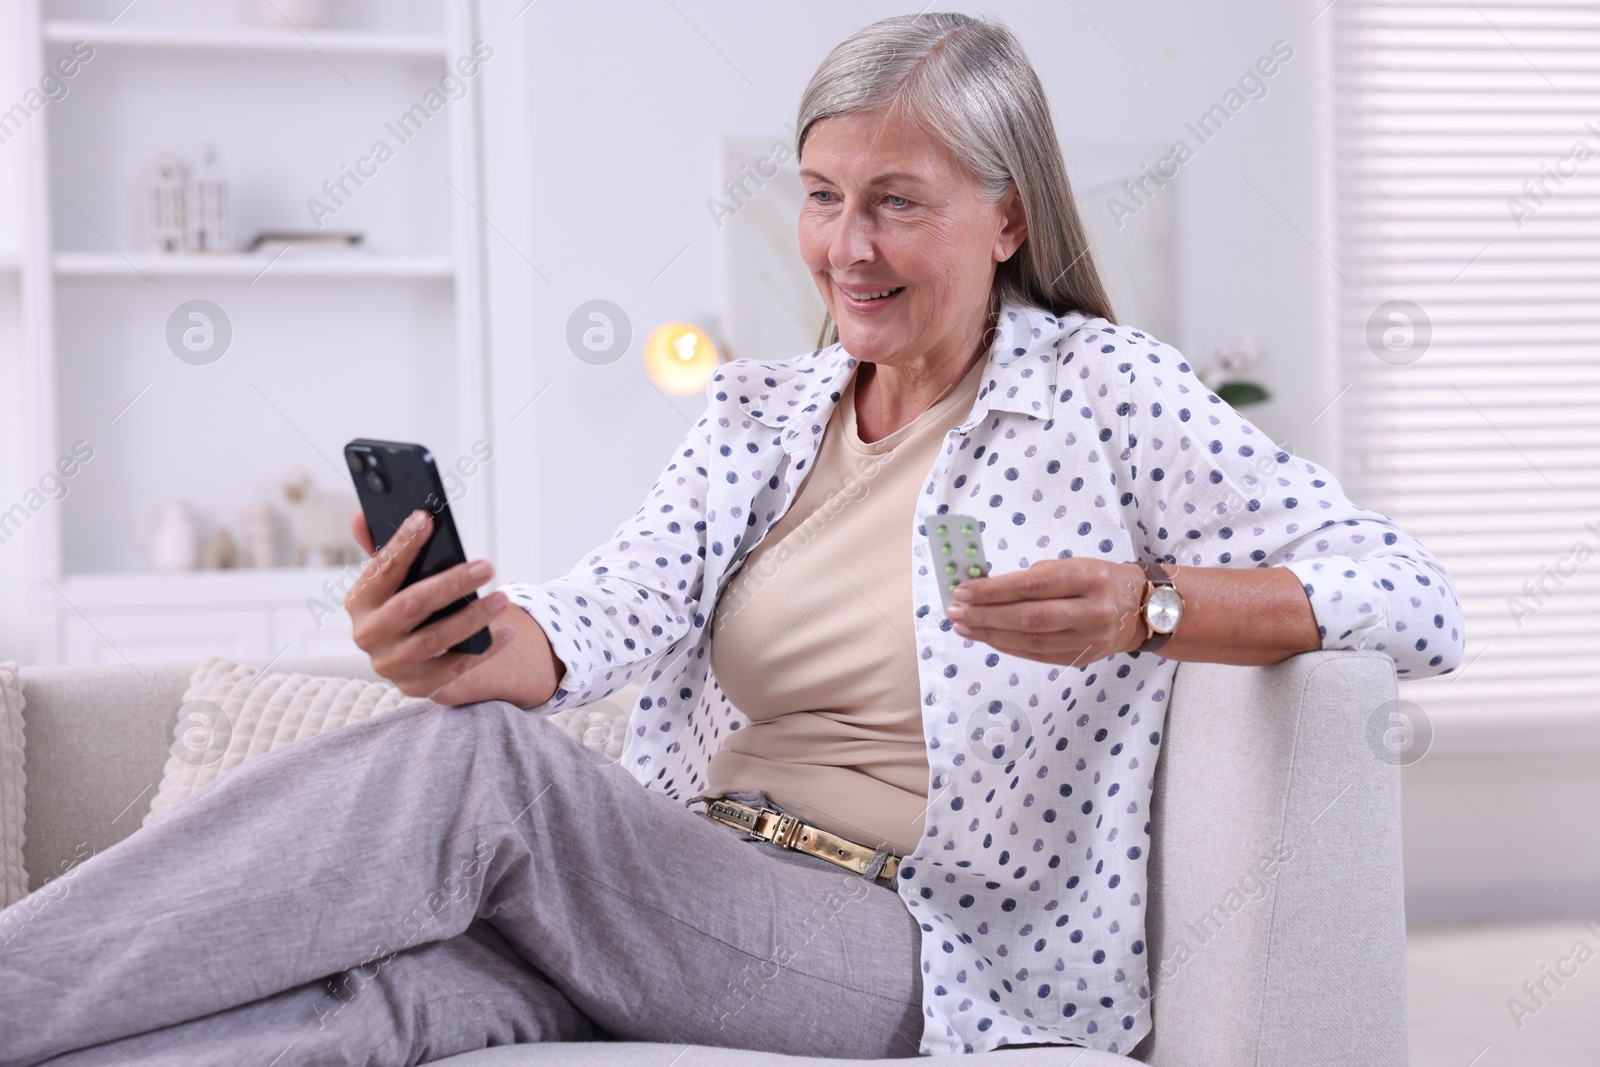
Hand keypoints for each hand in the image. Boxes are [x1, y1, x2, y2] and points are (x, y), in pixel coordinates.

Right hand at [344, 509, 563, 706]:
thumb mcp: (393, 582)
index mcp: (359, 601)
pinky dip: (485, 650)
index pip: (380, 569)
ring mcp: (391, 664)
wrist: (414, 661)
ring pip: (434, 640)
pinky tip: (507, 631)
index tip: (426, 519)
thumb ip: (383, 551)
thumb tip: (360, 517)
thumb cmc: (407, 605)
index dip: (402, 544)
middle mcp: (368, 634)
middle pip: (411, 606)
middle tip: (486, 565)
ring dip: (471, 618)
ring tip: (503, 598)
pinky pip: (456, 668)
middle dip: (450, 584)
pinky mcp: (417, 686)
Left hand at [942, 558, 1147, 666]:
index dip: (994, 591)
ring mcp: (1089, 639)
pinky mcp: (1082, 658)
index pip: (1033, 586)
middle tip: (955, 612)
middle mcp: (1092, 611)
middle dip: (986, 616)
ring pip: (1031, 641)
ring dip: (991, 635)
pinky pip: (1038, 655)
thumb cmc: (1099, 580)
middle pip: (1030, 618)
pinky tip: (988, 638)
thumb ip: (1034, 576)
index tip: (963, 591)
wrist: (1142, 610)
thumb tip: (986, 586)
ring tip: (963, 627)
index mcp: (1089, 578)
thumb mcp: (1073, 565)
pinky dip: (1008, 647)